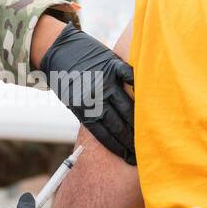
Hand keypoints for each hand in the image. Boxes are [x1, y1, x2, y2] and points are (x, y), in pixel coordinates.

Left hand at [38, 24, 135, 164]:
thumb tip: (111, 132)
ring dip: (138, 120)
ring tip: (149, 131)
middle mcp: (93, 96)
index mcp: (81, 108)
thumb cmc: (66, 78)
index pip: (103, 134)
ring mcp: (103, 79)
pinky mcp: (110, 63)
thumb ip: (90, 113)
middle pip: (117, 124)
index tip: (129, 158)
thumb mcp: (72, 100)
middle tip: (142, 150)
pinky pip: (127, 75)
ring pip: (126, 105)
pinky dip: (137, 84)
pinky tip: (147, 97)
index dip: (117, 147)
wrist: (57, 49)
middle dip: (130, 140)